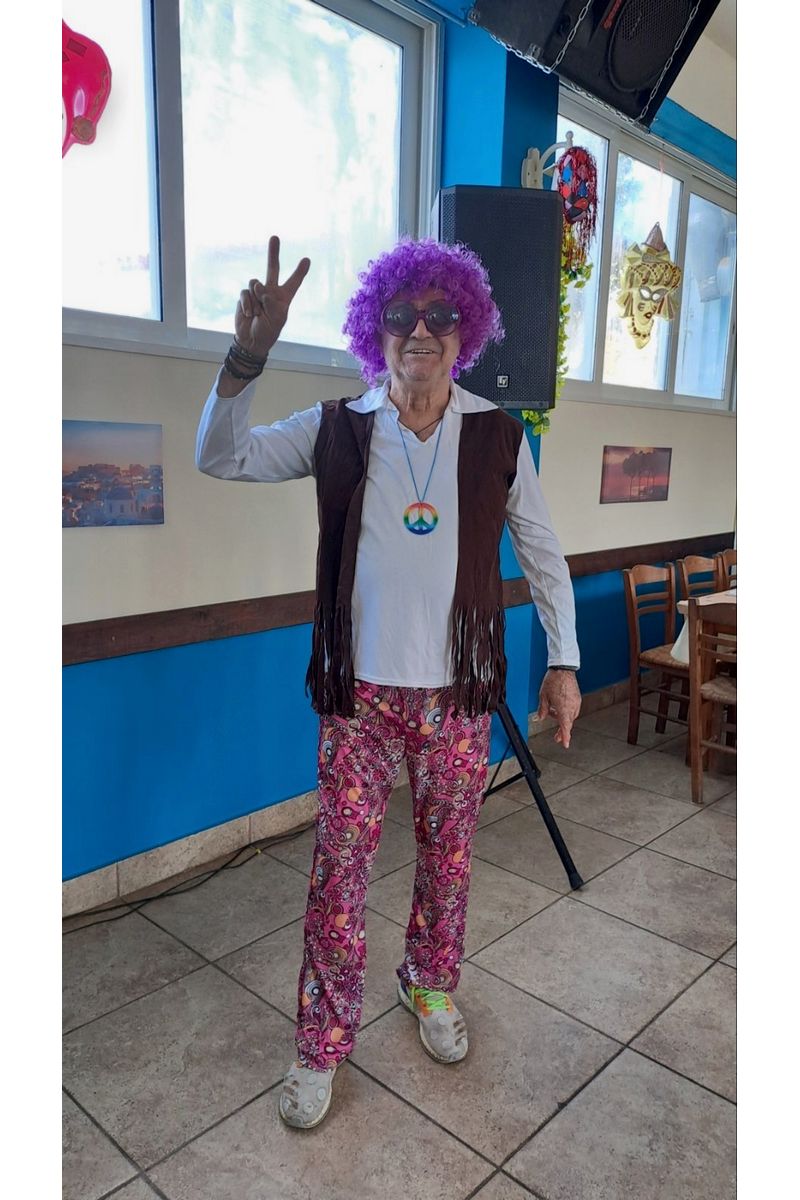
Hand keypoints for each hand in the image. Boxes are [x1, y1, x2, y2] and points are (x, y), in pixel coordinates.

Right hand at [235, 235, 309, 358]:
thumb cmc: (268, 331)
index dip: (299, 272)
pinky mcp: (245, 296)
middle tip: (274, 237)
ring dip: (256, 300)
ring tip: (258, 313)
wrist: (251, 340)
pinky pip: (246, 293)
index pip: (293, 283)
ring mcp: (257, 293)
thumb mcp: (277, 319)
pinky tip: (249, 314)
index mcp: (283, 298)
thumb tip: (259, 287)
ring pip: (255, 284)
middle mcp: (271, 292)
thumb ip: (271, 301)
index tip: (307, 260)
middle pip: (272, 268)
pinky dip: (248, 304)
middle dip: (273, 253)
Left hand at [537, 669, 581, 748]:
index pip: (565, 727)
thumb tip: (538, 718)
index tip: (565, 744)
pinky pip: (572, 709)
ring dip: (562, 719)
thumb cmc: (553, 681)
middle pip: (568, 723)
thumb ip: (542, 710)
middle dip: (562, 730)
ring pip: (570, 716)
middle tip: (557, 738)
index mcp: (563, 708)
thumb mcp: (543, 696)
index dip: (565, 737)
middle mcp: (572, 707)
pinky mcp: (577, 698)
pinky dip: (566, 711)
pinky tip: (558, 707)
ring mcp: (576, 702)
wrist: (563, 669)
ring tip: (552, 713)